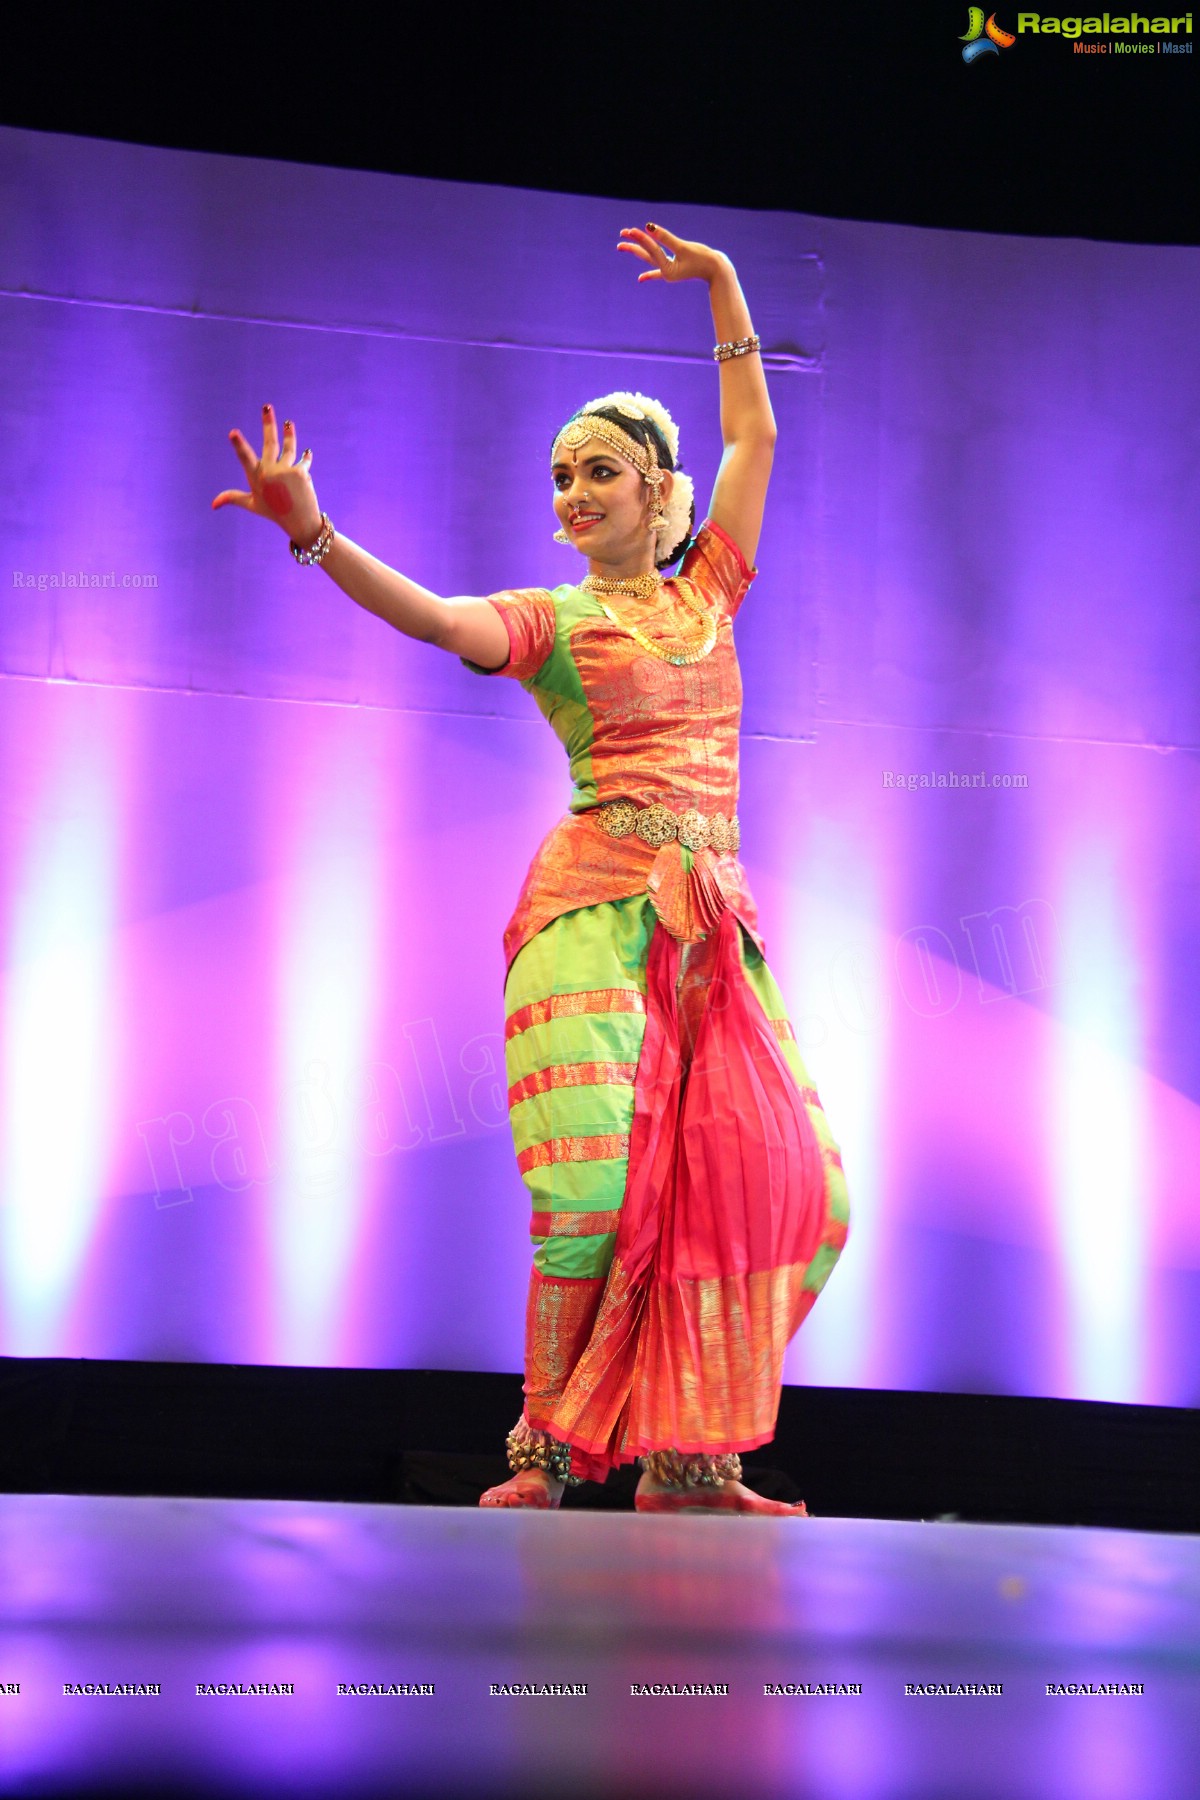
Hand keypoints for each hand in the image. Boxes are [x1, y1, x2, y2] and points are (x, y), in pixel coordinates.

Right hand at [212, 402, 322, 541]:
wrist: (300, 523)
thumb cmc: (274, 512)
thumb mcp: (252, 504)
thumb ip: (233, 498)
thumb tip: (213, 504)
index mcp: (256, 477)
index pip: (245, 458)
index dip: (239, 445)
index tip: (233, 432)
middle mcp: (270, 472)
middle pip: (269, 442)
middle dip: (268, 423)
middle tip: (267, 406)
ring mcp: (286, 470)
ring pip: (288, 447)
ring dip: (289, 433)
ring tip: (288, 423)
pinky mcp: (300, 471)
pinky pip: (302, 459)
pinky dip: (304, 457)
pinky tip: (306, 453)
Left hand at [617, 224, 728, 284]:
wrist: (717, 270)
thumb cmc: (703, 259)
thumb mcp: (683, 247)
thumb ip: (666, 238)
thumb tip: (649, 228)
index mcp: (667, 269)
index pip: (652, 249)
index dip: (642, 238)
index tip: (631, 229)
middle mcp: (665, 271)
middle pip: (646, 255)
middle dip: (633, 245)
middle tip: (620, 237)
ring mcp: (669, 270)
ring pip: (650, 258)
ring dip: (638, 250)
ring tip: (624, 245)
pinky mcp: (674, 269)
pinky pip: (659, 270)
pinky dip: (650, 274)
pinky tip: (640, 279)